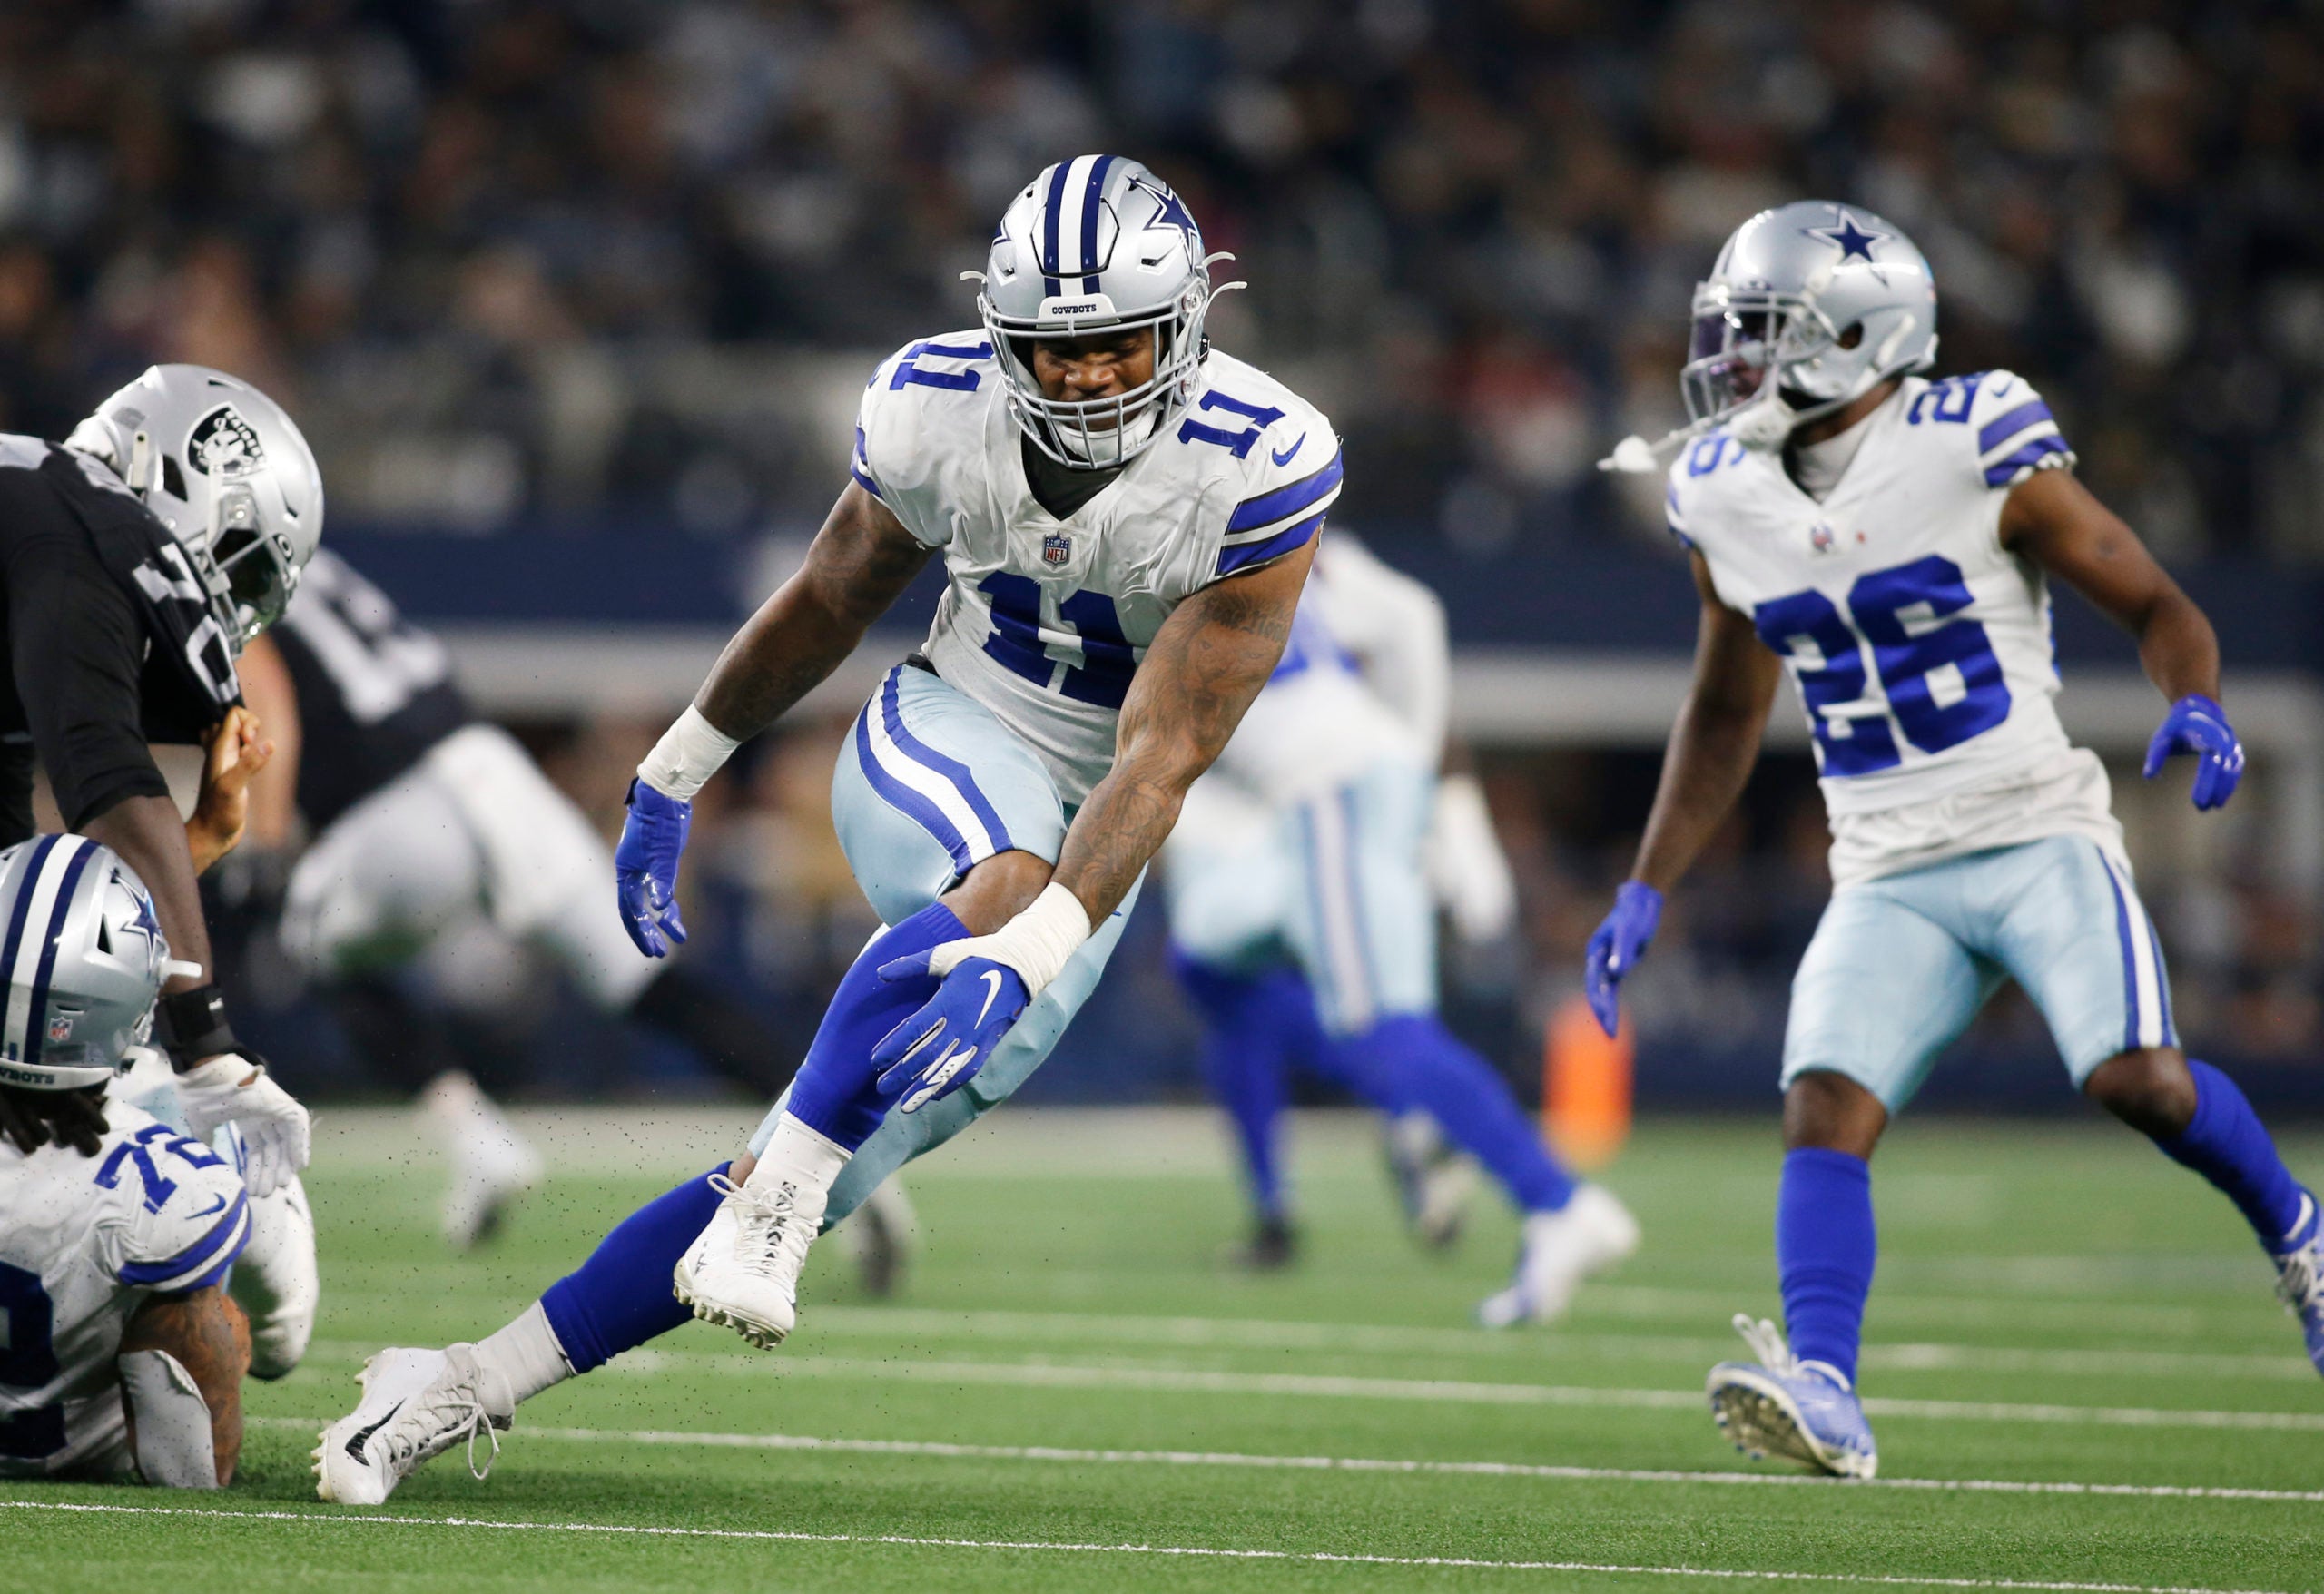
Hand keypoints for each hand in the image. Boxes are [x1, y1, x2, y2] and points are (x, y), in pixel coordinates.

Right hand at [173, 1054, 309, 1198]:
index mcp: (246, 1117)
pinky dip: (300, 1145)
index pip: (256, 1148)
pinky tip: (299, 1165)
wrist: (202, 1071)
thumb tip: (204, 1154)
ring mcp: (273, 1107)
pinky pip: (298, 1126)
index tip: (251, 1190)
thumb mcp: (202, 1123)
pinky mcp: (281, 1102)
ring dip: (284, 1163)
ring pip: (286, 1140)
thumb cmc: (199, 1093)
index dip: (255, 1169)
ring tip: (279, 1185)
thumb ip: (207, 1139)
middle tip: (265, 1194)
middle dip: (269, 1171)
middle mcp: (263, 1114)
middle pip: (272, 1148)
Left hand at [185, 708, 274, 874]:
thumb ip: (250, 764)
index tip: (250, 744)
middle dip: (252, 728)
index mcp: (219, 749)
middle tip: (250, 750)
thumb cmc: (219, 814)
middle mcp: (221, 751)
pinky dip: (252, 752)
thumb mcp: (234, 788)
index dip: (248, 723)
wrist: (212, 834)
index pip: (233, 715)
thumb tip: (269, 743)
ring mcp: (227, 761)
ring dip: (252, 741)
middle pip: (238, 720)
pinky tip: (253, 767)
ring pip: (240, 735)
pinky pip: (242, 750)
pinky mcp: (233, 772)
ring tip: (251, 759)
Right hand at [614, 778, 690, 956]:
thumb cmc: (660, 823)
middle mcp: (631, 873)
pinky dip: (669, 906)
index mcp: (625, 872)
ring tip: (677, 938)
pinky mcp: (659, 864)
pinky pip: (661, 891)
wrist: (665, 796)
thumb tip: (661, 907)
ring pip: (649, 903)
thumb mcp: (663, 853)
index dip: (640, 932)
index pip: (629, 911)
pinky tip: (677, 919)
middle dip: (646, 933)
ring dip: (661, 921)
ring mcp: (644, 869)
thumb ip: (662, 880)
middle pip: (635, 911)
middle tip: (657, 954)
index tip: (653, 951)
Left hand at [869, 953, 1029, 1112]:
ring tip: (905, 1105)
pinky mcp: (988, 1044)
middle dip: (902, 1074)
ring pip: (947, 1070)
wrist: (1022, 967)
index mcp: (948, 1002)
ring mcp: (977, 1037)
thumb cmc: (979, 957)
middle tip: (881, 1087)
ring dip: (924, 1089)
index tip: (875, 1060)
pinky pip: (968, 1070)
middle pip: (927, 1055)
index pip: (915, 1030)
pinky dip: (951, 1084)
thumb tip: (881, 972)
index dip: (894, 1047)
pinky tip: (935, 1095)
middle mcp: (962, 1024)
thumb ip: (912, 966)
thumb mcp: (944, 955)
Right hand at [1583, 881, 1662, 1037]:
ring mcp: (1608, 960)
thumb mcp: (1630, 931)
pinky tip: (1613, 1014)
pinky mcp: (1619, 961)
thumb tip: (1616, 973)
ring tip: (1610, 1031)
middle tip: (1610, 1035)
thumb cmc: (1634, 914)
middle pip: (1597, 990)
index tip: (1608, 1023)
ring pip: (1604, 990)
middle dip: (1603, 1012)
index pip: (1595, 984)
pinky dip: (1611, 1000)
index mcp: (1596, 952)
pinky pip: (1612, 985)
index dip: (1601, 1005)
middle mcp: (1599, 958)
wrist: (1640, 901)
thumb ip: (1622, 951)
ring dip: (1606, 1009)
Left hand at [2143, 694, 2242, 811]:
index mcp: (2203, 733)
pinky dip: (2229, 783)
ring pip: (2232, 769)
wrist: (2199, 709)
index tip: (2197, 799)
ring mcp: (2231, 743)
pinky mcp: (2235, 750)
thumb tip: (2148, 776)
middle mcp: (2221, 738)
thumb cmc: (2176, 726)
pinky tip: (2220, 798)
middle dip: (2213, 788)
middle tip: (2202, 807)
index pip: (2209, 759)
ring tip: (2212, 806)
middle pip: (2222, 767)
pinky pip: (2235, 768)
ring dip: (2224, 789)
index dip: (2206, 781)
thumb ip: (2156, 755)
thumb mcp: (2162, 737)